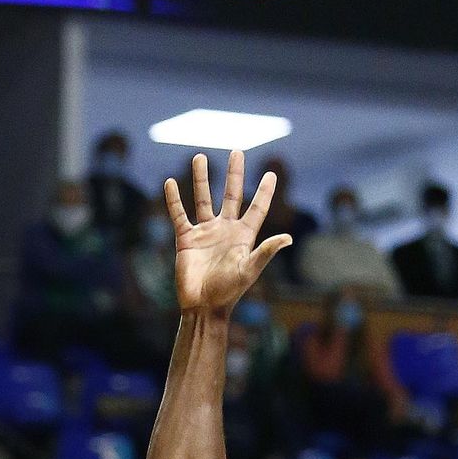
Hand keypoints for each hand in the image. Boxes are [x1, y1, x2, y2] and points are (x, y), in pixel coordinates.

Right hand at [165, 152, 289, 316]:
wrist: (202, 307)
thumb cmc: (228, 292)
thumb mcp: (249, 270)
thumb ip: (265, 251)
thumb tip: (288, 238)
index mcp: (244, 236)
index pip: (257, 208)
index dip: (264, 191)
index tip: (271, 174)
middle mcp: (225, 230)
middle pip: (231, 195)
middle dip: (234, 174)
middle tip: (237, 151)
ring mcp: (205, 233)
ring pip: (203, 199)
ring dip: (201, 179)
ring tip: (199, 156)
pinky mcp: (186, 239)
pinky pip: (178, 215)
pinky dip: (174, 200)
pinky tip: (170, 183)